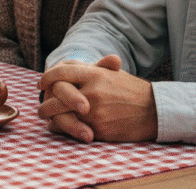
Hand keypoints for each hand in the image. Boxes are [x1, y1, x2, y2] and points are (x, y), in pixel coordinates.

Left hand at [38, 55, 156, 142]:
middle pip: (56, 95)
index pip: (61, 73)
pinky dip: (64, 130)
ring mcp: (94, 111)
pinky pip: (72, 131)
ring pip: (61, 116)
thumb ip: (89, 69)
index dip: (47, 77)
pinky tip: (62, 129)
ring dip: (51, 119)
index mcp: (95, 74)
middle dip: (45, 103)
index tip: (41, 82)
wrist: (154, 111)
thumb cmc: (132, 91)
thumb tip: (67, 66)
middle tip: (41, 108)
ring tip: (48, 120)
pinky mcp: (98, 129)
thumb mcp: (112, 74)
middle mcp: (92, 91)